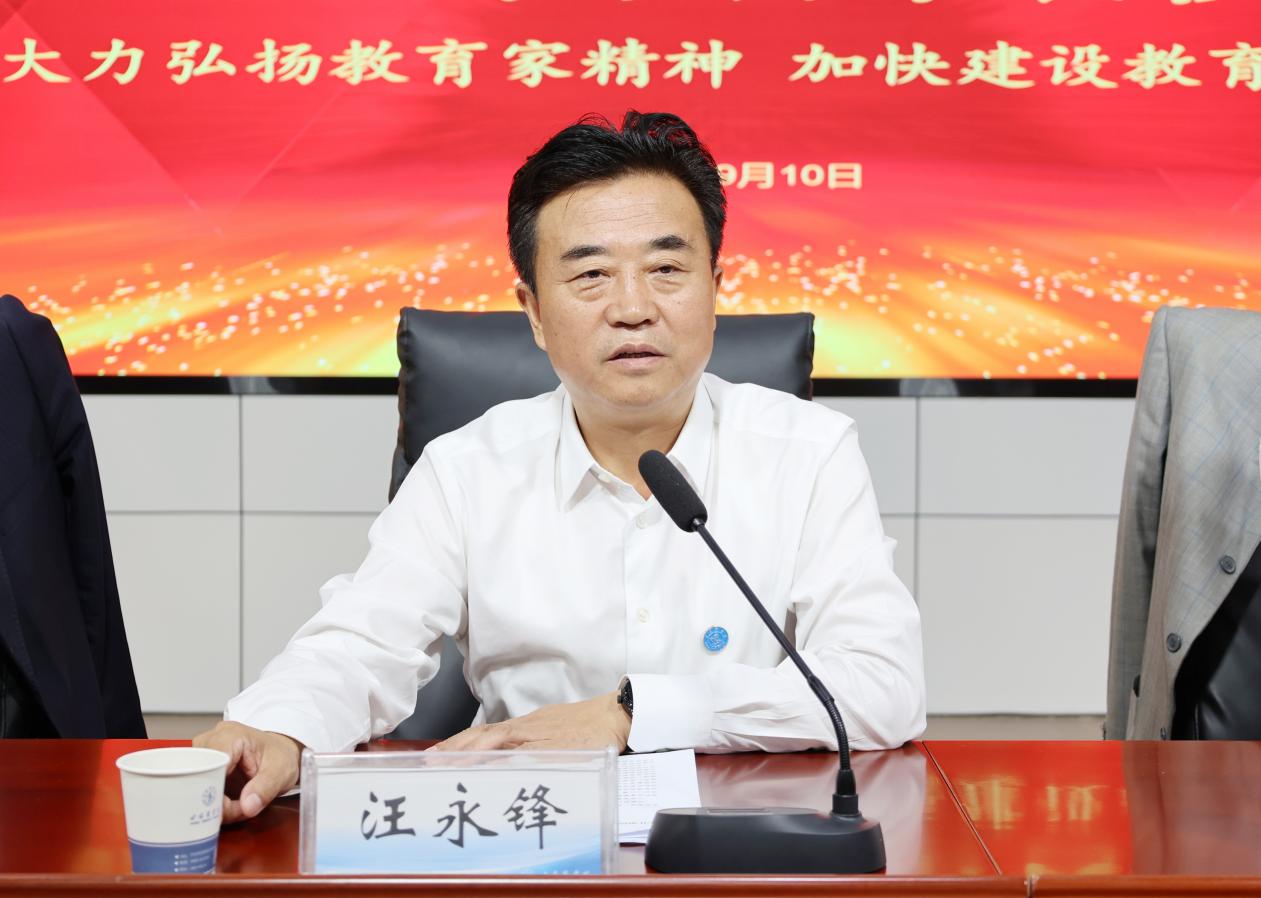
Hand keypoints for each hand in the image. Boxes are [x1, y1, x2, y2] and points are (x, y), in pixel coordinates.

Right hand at [192, 721, 303, 823]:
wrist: (280, 753)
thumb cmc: (280, 755)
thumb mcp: (281, 772)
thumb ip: (265, 789)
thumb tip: (247, 806)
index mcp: (231, 736)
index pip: (212, 765)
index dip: (218, 791)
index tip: (232, 809)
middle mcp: (212, 741)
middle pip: (200, 777)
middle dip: (218, 802)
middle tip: (240, 810)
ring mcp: (205, 754)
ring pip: (197, 786)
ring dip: (217, 804)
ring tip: (240, 807)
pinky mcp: (203, 767)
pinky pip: (200, 790)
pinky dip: (216, 803)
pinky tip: (232, 805)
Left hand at [432, 692, 629, 752]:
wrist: (614, 714)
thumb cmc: (583, 725)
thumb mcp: (550, 730)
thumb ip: (527, 746)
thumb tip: (502, 763)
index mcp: (523, 727)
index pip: (483, 734)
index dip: (456, 744)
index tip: (432, 756)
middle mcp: (526, 729)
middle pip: (483, 736)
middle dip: (454, 750)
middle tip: (429, 764)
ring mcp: (540, 737)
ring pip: (499, 743)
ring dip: (471, 754)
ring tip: (448, 767)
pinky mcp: (555, 746)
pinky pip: (526, 755)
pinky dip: (506, 763)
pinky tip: (490, 771)